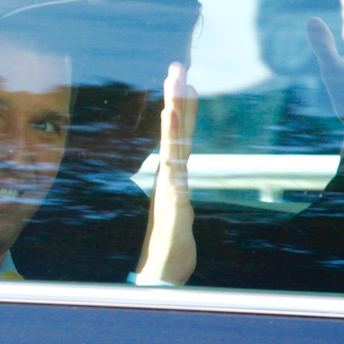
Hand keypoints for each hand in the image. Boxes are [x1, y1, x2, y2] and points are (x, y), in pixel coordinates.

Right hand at [134, 62, 196, 285]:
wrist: (161, 277)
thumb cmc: (171, 255)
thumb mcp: (181, 225)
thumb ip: (180, 210)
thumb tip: (180, 204)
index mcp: (173, 181)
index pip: (180, 141)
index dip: (182, 114)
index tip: (183, 85)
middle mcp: (170, 178)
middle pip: (175, 132)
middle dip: (176, 98)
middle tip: (177, 67)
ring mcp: (170, 185)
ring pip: (174, 140)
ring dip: (174, 108)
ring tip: (175, 80)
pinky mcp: (171, 194)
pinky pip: (172, 159)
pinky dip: (170, 136)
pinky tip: (170, 115)